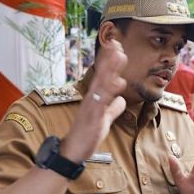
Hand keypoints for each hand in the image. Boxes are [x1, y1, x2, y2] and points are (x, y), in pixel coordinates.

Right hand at [61, 40, 126, 162]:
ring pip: (102, 83)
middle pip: (101, 73)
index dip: (109, 60)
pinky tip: (117, 82)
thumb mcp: (104, 119)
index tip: (116, 45)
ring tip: (119, 54)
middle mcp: (92, 98)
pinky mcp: (93, 117)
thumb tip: (121, 100)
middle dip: (109, 57)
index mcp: (95, 97)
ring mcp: (91, 106)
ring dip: (110, 68)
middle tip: (116, 41)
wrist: (72, 151)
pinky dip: (109, 92)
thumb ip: (112, 108)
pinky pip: (102, 102)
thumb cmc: (87, 135)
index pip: (103, 75)